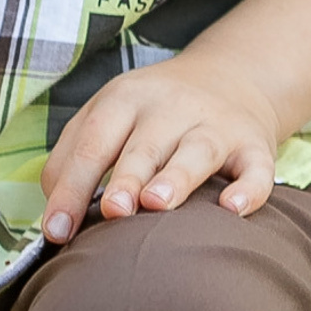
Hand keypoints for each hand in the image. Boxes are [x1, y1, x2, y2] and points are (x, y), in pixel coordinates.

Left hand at [39, 54, 281, 241]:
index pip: (93, 142)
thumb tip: (55, 218)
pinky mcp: (253, 145)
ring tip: (157, 204)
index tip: (57, 231)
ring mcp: (215, 125)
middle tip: (112, 212)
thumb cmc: (151, 116)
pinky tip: (233, 209)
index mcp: (125, 100)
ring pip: (196, 151)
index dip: (73, 186)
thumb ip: (75, 158)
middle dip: (126, 178)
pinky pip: (255, 168)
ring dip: (176, 177)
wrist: (230, 79)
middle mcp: (170, 107)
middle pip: (143, 145)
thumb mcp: (108, 117)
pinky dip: (248, 189)